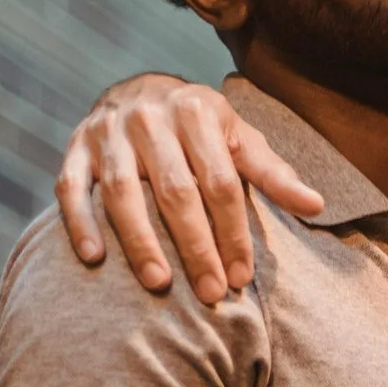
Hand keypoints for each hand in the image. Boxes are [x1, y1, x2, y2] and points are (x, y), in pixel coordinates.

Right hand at [55, 74, 322, 304]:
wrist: (138, 93)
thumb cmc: (200, 129)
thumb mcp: (239, 139)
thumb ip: (273, 174)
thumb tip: (316, 206)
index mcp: (197, 112)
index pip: (221, 182)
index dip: (233, 232)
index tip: (241, 277)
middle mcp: (149, 117)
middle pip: (175, 191)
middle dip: (195, 246)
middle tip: (210, 292)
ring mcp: (107, 132)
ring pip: (123, 193)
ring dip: (141, 242)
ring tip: (160, 284)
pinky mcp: (74, 148)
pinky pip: (71, 190)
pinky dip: (81, 223)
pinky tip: (95, 258)